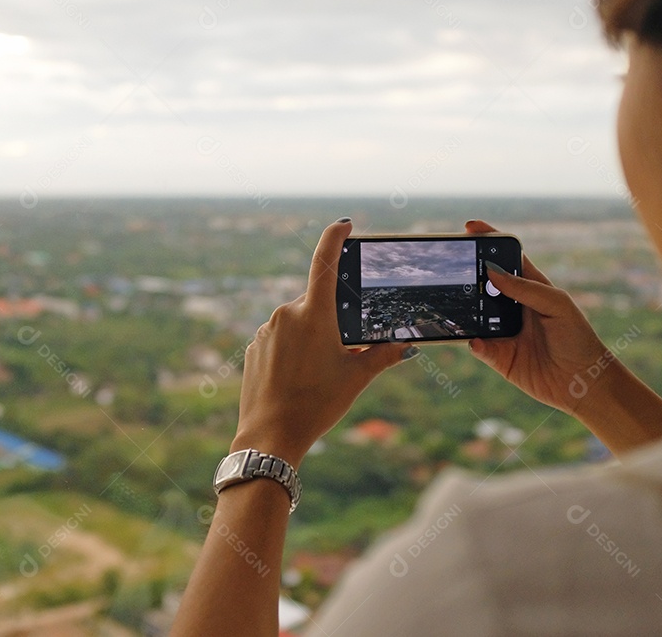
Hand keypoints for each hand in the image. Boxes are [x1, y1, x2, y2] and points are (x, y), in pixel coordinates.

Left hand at [232, 219, 414, 467]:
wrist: (270, 436)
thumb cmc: (317, 405)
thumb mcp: (356, 378)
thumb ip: (383, 355)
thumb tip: (408, 345)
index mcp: (314, 314)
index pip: (324, 261)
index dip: (335, 238)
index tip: (344, 225)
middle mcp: (286, 314)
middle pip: (316, 304)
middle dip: (331, 322)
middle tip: (339, 355)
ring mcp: (266, 330)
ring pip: (297, 324)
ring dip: (311, 338)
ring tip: (316, 376)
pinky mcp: (254, 347)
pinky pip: (279, 339)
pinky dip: (292, 351)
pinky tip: (297, 380)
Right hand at [465, 219, 610, 415]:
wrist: (584, 383)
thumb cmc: (577, 338)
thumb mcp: (556, 304)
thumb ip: (525, 288)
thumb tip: (492, 272)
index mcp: (530, 288)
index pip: (506, 259)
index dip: (488, 241)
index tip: (469, 227)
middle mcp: (513, 307)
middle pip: (483, 285)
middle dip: (468, 274)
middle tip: (454, 266)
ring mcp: (503, 331)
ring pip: (474, 314)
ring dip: (465, 308)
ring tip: (457, 301)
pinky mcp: (499, 357)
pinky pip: (478, 346)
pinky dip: (474, 342)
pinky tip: (477, 340)